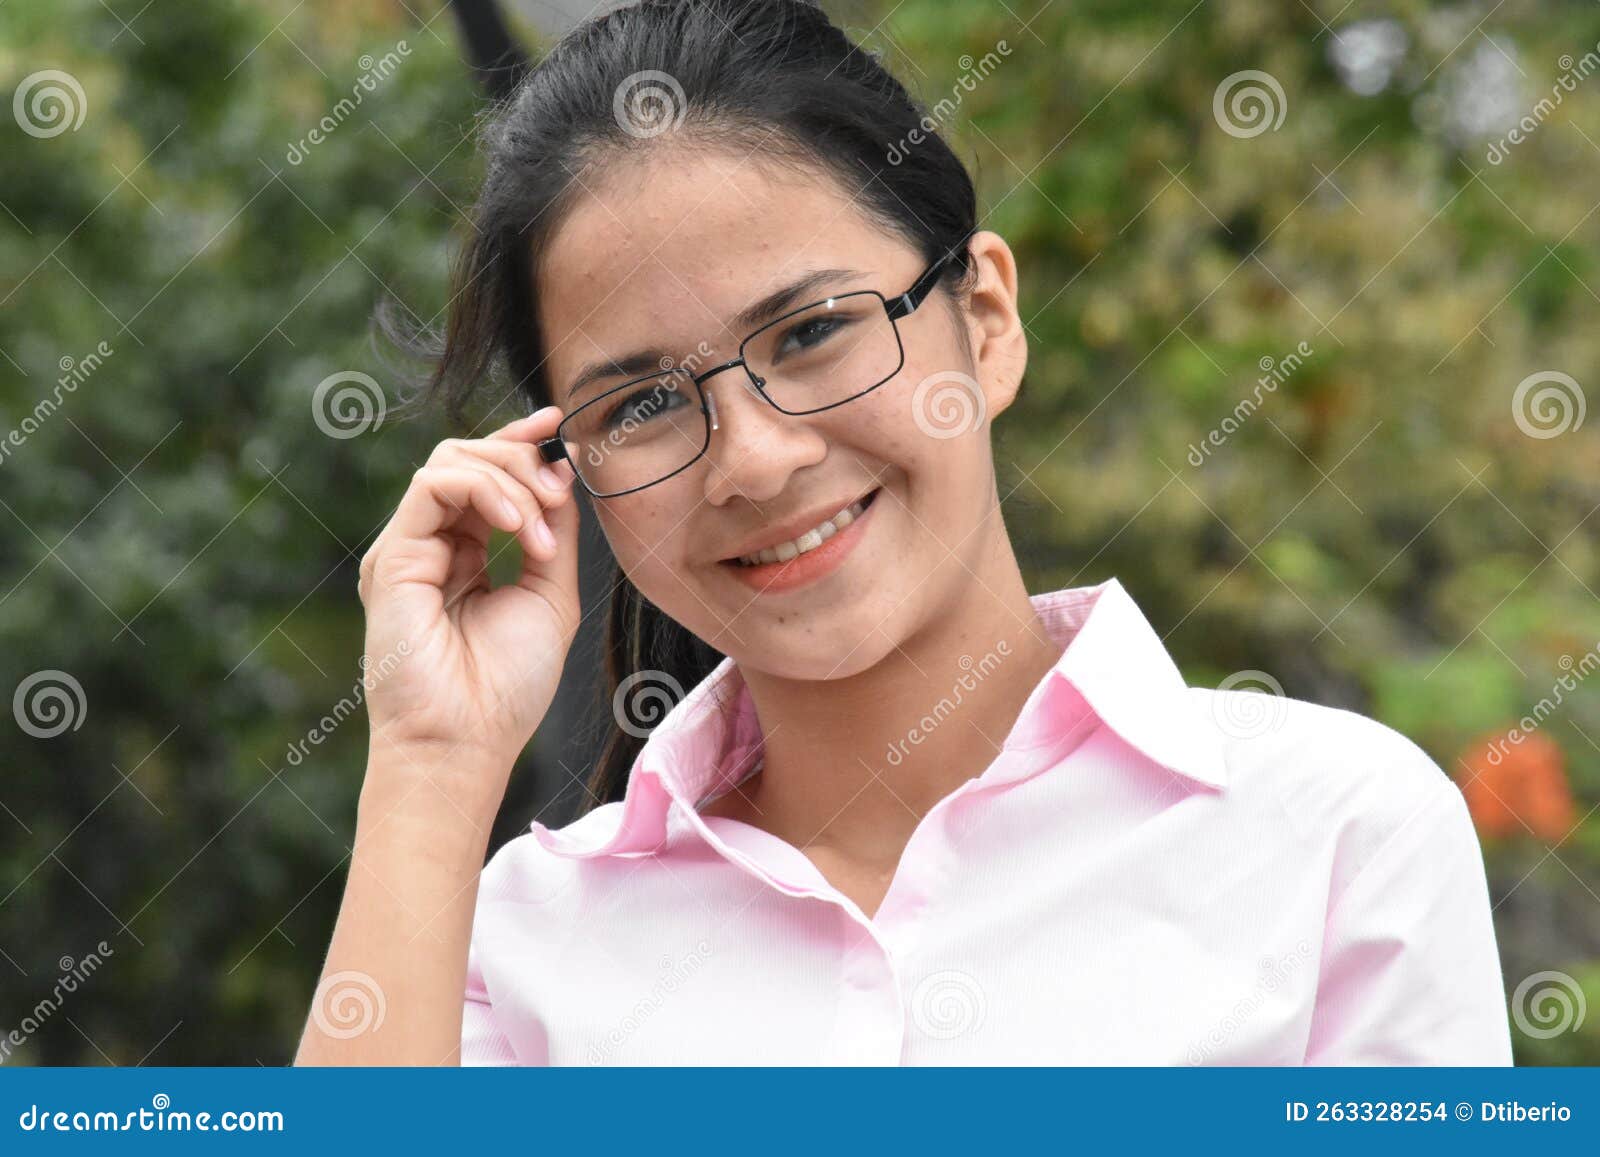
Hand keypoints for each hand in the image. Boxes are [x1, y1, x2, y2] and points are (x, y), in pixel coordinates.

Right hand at [356, 407, 579, 808]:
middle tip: (559, 494)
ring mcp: (408, 548)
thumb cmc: (506, 686)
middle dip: (524, 459)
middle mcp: (430, 545)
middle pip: (469, 455)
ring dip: (511, 480)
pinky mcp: (393, 555)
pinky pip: (435, 484)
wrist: (466, 739)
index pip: (485, 474)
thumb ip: (554, 533)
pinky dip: (485, 490)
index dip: (521, 441)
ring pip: (453, 460)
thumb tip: (562, 474)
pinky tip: (515, 527)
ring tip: (539, 531)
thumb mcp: (549, 595)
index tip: (562, 427)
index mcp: (464, 554)